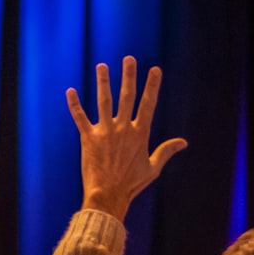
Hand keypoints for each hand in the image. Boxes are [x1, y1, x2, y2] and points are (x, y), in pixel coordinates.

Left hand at [67, 56, 186, 220]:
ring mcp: (104, 132)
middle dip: (128, 76)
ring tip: (102, 66)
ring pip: (103, 102)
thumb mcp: (153, 167)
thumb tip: (183, 142)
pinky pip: (80, 118)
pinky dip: (74, 105)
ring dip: (103, 82)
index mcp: (139, 134)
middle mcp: (122, 129)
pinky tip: (70, 91)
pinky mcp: (87, 139)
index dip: (152, 85)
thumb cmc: (131, 184)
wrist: (108, 195)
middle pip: (126, 96)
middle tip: (129, 59)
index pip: (148, 104)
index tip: (155, 70)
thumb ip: (166, 151)